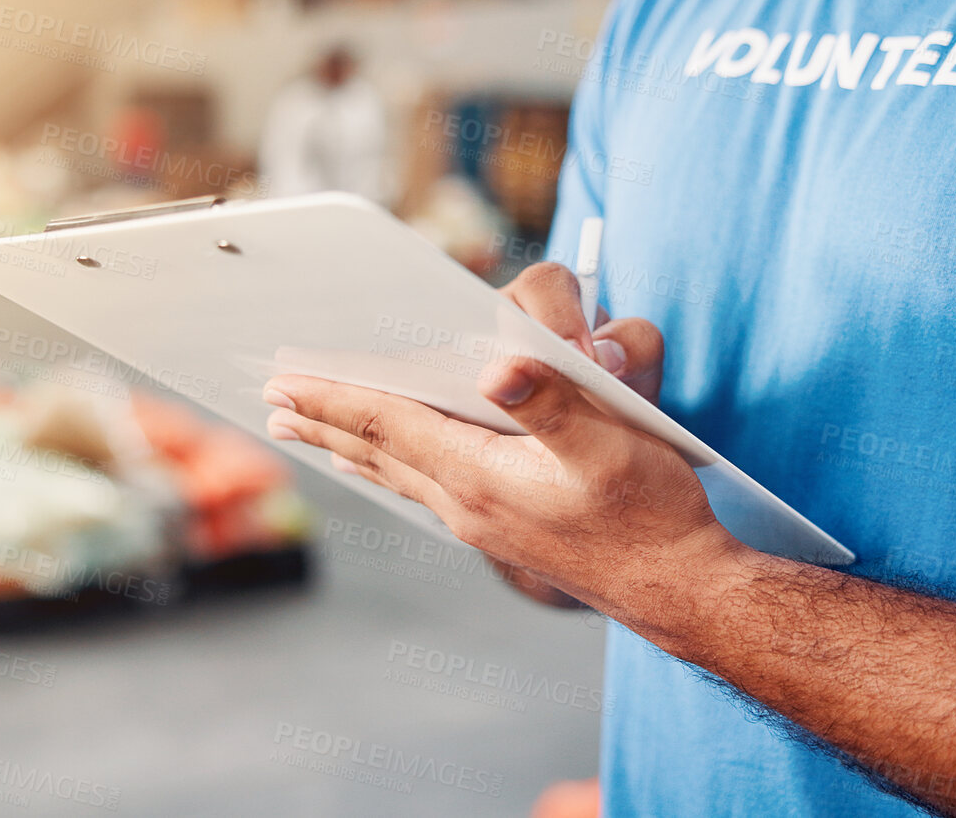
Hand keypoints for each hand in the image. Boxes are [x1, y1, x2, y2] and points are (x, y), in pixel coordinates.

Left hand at [263, 263, 740, 612]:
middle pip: (378, 451)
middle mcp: (468, 503)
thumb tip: (499, 367)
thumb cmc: (651, 513)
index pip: (386, 423)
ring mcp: (484, 522)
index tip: (282, 381)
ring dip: (353, 448)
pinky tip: (398, 468)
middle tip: (273, 406)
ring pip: (400, 474)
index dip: (333, 397)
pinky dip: (397, 467)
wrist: (681, 588)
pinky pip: (429, 489)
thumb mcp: (608, 443)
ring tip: (314, 436)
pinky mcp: (505, 531)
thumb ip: (552, 400)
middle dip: (324, 424)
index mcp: (479, 475)